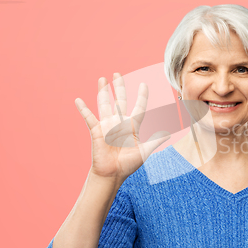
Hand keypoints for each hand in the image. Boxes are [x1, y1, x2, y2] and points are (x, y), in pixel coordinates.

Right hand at [74, 73, 170, 187]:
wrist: (113, 174)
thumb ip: (155, 141)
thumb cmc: (128, 164)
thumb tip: (168, 134)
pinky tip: (78, 100)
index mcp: (132, 126)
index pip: (139, 107)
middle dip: (118, 86)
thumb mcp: (144, 151)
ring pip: (105, 104)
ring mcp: (107, 125)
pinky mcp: (97, 131)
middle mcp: (119, 122)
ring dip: (103, 91)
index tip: (144, 84)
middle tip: (117, 73)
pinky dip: (83, 109)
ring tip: (102, 79)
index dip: (142, 96)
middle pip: (120, 100)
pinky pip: (89, 118)